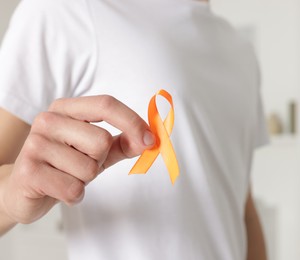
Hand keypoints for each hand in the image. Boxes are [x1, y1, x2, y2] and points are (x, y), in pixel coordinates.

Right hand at [1, 95, 154, 223]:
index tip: (150, 139)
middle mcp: (48, 120)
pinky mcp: (29, 171)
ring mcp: (35, 144)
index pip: (106, 104)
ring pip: (89, 167)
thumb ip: (124, 142)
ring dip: (85, 179)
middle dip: (100, 160)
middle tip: (82, 164)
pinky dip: (74, 195)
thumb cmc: (66, 165)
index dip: (132, 121)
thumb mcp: (97, 150)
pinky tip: (59, 190)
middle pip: (102, 140)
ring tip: (67, 175)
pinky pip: (73, 188)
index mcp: (67, 109)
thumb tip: (151, 139)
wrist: (24, 189)